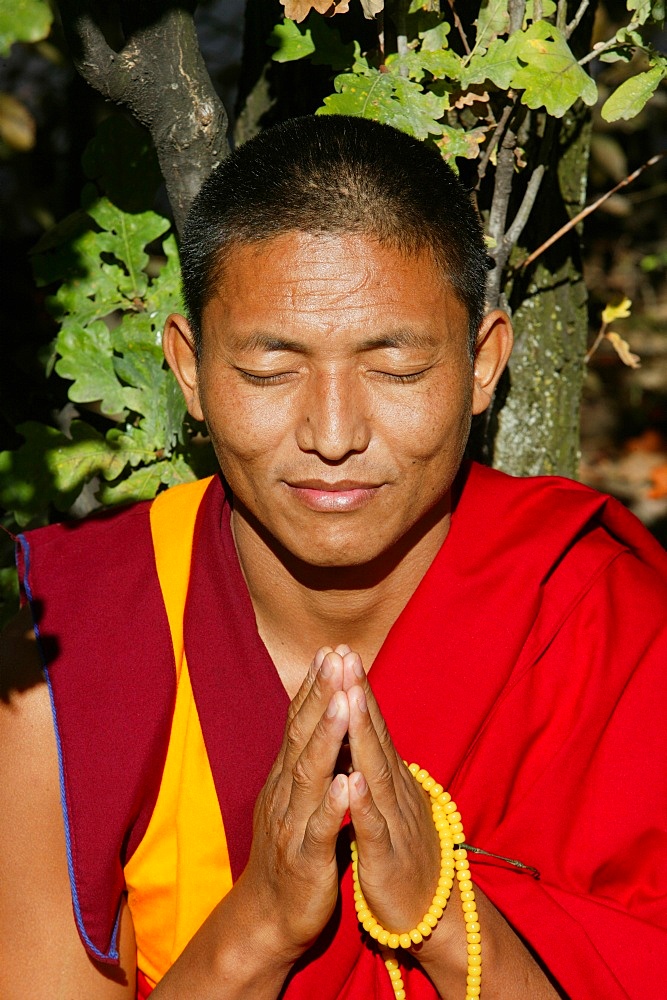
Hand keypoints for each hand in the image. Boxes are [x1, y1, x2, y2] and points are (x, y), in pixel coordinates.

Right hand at [237, 648, 350, 962]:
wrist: (268, 917)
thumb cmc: (290, 853)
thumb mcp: (296, 800)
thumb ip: (307, 763)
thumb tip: (321, 722)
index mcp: (286, 779)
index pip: (299, 724)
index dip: (313, 688)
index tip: (329, 652)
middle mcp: (285, 793)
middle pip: (302, 737)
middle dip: (320, 696)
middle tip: (335, 658)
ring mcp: (292, 825)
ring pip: (310, 775)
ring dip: (326, 737)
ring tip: (343, 703)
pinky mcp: (305, 859)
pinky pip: (320, 828)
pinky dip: (332, 804)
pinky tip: (346, 782)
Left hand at [339, 647, 440, 934]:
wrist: (431, 916)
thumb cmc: (402, 856)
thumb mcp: (389, 804)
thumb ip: (377, 768)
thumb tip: (363, 731)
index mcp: (391, 780)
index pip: (372, 727)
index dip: (358, 690)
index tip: (341, 653)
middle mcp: (396, 792)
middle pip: (375, 737)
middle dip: (359, 696)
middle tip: (345, 656)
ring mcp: (394, 823)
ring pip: (376, 772)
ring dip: (361, 733)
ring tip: (347, 697)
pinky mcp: (388, 859)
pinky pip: (374, 827)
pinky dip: (364, 801)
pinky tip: (352, 779)